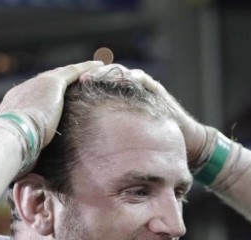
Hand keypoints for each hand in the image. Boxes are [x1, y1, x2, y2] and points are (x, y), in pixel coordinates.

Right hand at [0, 61, 103, 148]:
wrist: (10, 138)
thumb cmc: (10, 154)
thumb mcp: (17, 155)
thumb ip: (24, 158)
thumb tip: (24, 178)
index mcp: (11, 109)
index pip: (30, 101)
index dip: (43, 101)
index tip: (52, 105)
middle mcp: (22, 92)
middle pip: (45, 85)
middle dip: (60, 83)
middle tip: (75, 82)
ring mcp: (36, 85)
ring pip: (61, 74)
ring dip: (76, 72)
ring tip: (92, 70)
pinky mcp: (51, 84)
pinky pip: (73, 72)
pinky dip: (86, 68)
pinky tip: (100, 66)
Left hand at [80, 64, 207, 165]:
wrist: (183, 142)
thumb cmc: (149, 147)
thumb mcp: (120, 144)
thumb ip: (103, 141)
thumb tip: (77, 154)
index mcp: (114, 101)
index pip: (95, 88)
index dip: (82, 87)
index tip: (68, 91)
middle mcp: (126, 91)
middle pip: (104, 76)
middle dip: (92, 76)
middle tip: (79, 80)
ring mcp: (141, 87)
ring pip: (120, 73)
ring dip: (108, 74)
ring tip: (97, 77)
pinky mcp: (154, 88)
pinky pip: (140, 78)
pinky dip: (130, 78)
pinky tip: (122, 80)